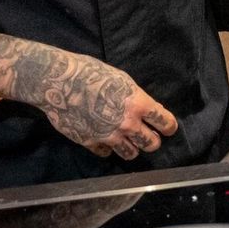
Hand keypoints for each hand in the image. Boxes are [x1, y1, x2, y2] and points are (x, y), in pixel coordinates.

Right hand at [0, 34, 177, 159]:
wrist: (58, 82)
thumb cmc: (91, 73)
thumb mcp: (122, 80)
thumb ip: (136, 99)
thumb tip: (144, 110)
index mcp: (139, 104)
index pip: (165, 122)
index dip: (169, 126)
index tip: (169, 128)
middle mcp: (127, 124)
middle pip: (151, 144)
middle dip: (152, 140)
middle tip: (149, 136)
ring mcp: (109, 136)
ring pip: (131, 154)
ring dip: (132, 148)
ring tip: (129, 141)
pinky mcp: (91, 143)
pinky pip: (106, 153)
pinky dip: (108, 148)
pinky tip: (105, 139)